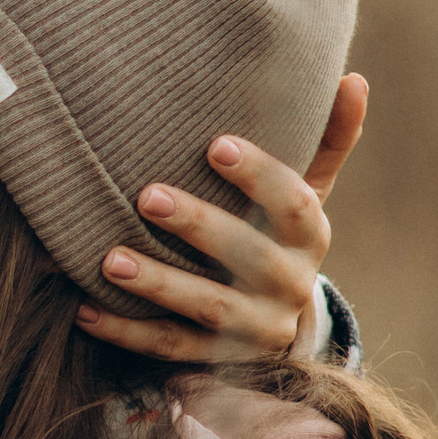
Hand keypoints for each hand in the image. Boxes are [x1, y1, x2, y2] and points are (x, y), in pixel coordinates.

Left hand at [78, 76, 369, 366]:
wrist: (275, 320)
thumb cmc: (275, 232)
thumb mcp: (305, 190)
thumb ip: (326, 140)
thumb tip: (354, 78)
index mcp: (310, 236)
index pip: (294, 204)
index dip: (259, 176)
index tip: (214, 145)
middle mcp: (290, 285)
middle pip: (248, 257)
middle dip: (198, 227)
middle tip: (146, 197)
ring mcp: (255, 329)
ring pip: (208, 308)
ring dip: (158, 284)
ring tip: (109, 261)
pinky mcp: (217, 360)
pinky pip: (171, 349)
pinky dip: (126, 332)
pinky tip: (84, 309)